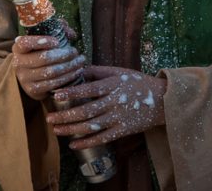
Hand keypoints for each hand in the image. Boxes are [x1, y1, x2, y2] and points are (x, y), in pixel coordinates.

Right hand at [11, 26, 84, 99]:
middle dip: (63, 55)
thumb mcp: (44, 38)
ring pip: (50, 72)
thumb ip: (58, 30)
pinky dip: (67, 78)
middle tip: (75, 52)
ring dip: (69, 67)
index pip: (25, 43)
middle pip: (43, 58)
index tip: (57, 41)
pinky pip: (53, 84)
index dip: (41, 41)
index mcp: (18, 48)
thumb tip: (71, 34)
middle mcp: (18, 63)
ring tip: (80, 62)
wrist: (29, 74)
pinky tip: (76, 72)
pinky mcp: (33, 90)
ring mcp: (25, 78)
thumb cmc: (40, 52)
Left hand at [45, 65, 166, 148]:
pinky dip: (87, 142)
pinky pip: (102, 138)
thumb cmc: (138, 83)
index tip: (55, 95)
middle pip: (86, 110)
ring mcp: (119, 117)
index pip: (89, 89)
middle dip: (65, 115)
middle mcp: (115, 102)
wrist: (163, 100)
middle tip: (49, 118)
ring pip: (91, 126)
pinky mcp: (123, 130)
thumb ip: (98, 71)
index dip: (72, 92)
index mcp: (113, 85)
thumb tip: (77, 68)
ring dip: (71, 129)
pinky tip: (73, 144)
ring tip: (56, 130)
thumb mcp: (119, 72)